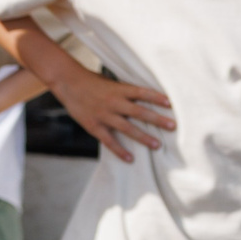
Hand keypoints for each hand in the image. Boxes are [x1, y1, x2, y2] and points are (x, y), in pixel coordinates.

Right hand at [52, 63, 175, 163]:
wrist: (67, 82)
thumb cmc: (91, 81)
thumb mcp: (110, 82)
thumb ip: (125, 90)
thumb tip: (145, 98)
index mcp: (119, 89)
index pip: (142, 92)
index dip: (156, 98)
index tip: (171, 104)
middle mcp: (113, 102)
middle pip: (139, 112)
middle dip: (157, 119)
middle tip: (172, 126)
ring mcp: (103, 115)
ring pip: (127, 128)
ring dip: (143, 137)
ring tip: (157, 145)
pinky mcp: (93, 125)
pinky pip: (109, 140)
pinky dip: (119, 150)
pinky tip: (130, 158)